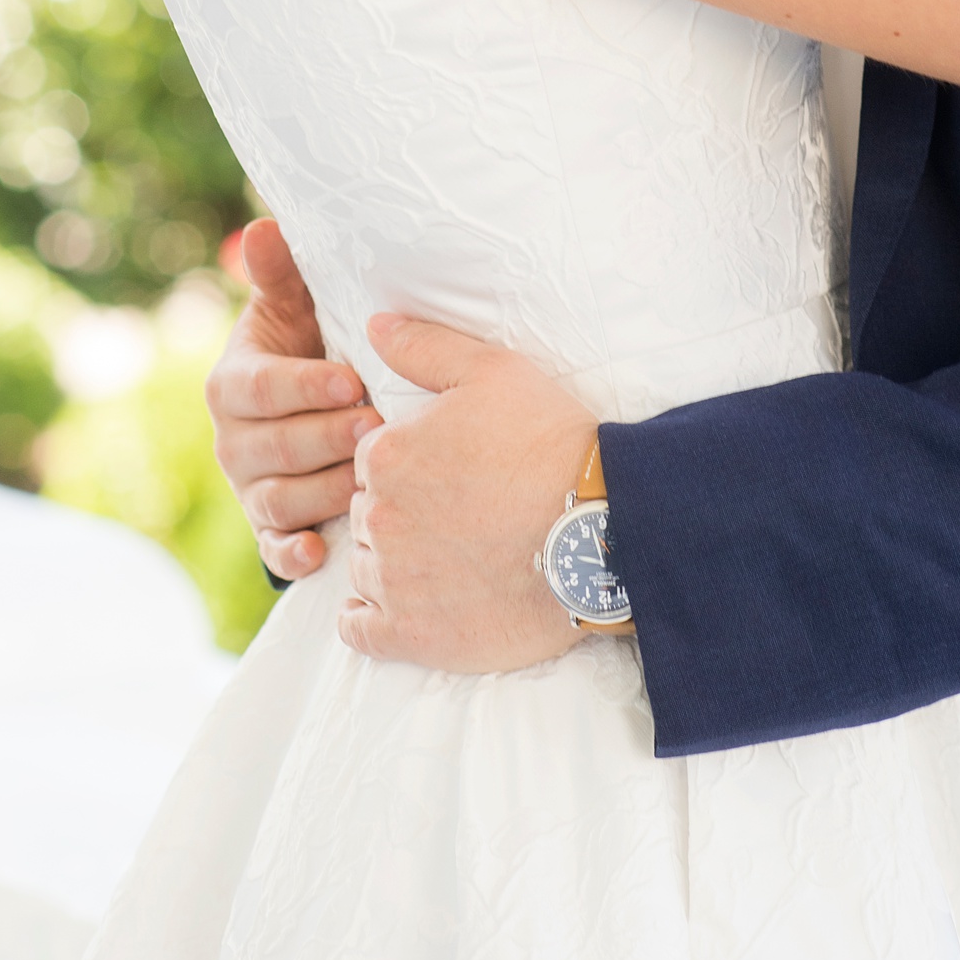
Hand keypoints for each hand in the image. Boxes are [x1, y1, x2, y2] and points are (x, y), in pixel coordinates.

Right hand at [204, 218, 380, 579]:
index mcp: (232, 384)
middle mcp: (233, 440)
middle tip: (376, 428)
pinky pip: (276, 548)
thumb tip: (265, 226)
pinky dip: (296, 553)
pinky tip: (324, 551)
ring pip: (282, 499)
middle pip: (276, 448)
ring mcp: (250, 488)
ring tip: (368, 479)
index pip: (260, 389)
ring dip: (326, 491)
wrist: (307, 408)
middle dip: (327, 438)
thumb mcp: (294, 305)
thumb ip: (281, 272)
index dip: (305, 387)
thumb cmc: (307, 343)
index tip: (353, 381)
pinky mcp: (269, 527)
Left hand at [338, 315, 597, 671]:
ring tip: (449, 555)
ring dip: (391, 561)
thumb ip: (424, 347)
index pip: (372, 459)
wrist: (600, 530)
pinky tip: (407, 601)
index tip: (451, 472)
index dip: (410, 463)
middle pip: (366, 511)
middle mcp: (376, 517)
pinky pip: (358, 630)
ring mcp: (391, 580)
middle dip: (400, 511)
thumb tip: (374, 324)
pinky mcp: (410, 635)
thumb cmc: (550, 444)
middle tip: (457, 513)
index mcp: (386, 454)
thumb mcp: (493, 372)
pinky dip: (371, 616)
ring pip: (364, 565)